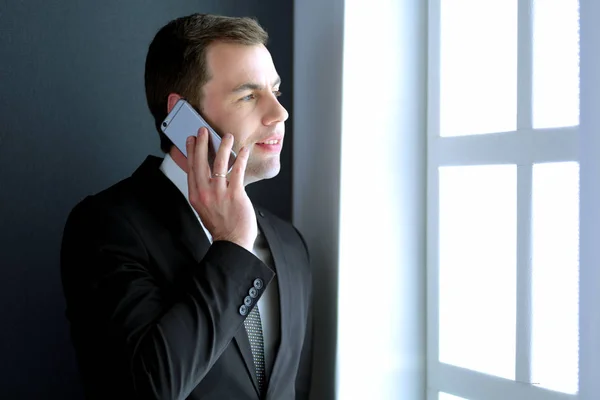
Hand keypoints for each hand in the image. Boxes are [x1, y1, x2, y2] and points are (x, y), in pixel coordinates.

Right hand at [186, 128, 256, 250]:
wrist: (232, 241)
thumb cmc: (221, 225)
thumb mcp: (204, 207)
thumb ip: (202, 190)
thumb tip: (204, 172)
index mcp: (195, 195)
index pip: (191, 168)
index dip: (191, 151)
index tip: (192, 139)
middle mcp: (205, 193)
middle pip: (201, 162)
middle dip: (202, 143)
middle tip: (204, 130)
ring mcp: (220, 193)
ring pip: (219, 163)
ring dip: (223, 146)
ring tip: (227, 136)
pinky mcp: (235, 194)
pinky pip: (237, 171)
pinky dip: (241, 159)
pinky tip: (243, 151)